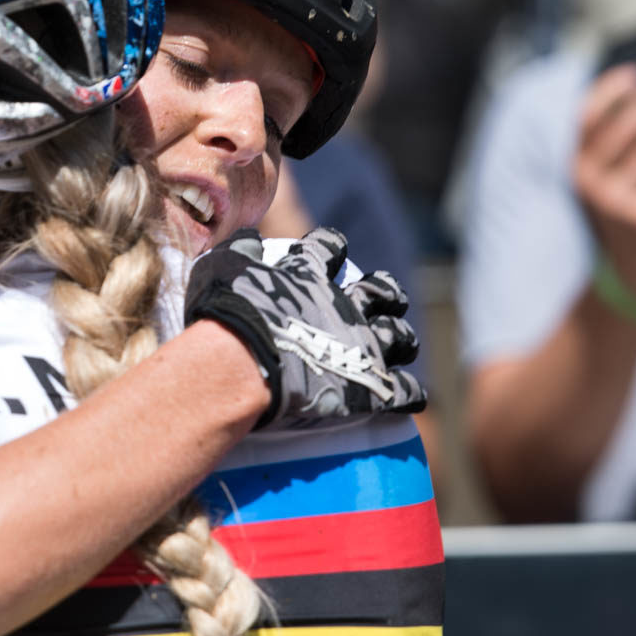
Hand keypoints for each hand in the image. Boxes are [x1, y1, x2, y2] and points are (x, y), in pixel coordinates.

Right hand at [185, 228, 426, 430]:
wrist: (240, 364)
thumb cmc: (227, 316)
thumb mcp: (222, 268)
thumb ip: (239, 252)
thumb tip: (248, 238)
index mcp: (309, 275)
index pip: (329, 247)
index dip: (333, 245)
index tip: (335, 248)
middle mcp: (344, 305)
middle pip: (380, 292)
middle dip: (386, 294)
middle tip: (386, 300)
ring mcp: (361, 345)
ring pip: (398, 336)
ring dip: (403, 339)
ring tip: (403, 344)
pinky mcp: (369, 386)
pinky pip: (402, 390)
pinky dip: (410, 392)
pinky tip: (412, 396)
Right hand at [571, 63, 635, 299]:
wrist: (632, 259)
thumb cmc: (629, 199)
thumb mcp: (611, 169)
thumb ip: (624, 136)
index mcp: (577, 160)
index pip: (585, 118)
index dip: (607, 92)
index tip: (635, 71)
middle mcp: (588, 180)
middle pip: (619, 131)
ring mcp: (614, 201)